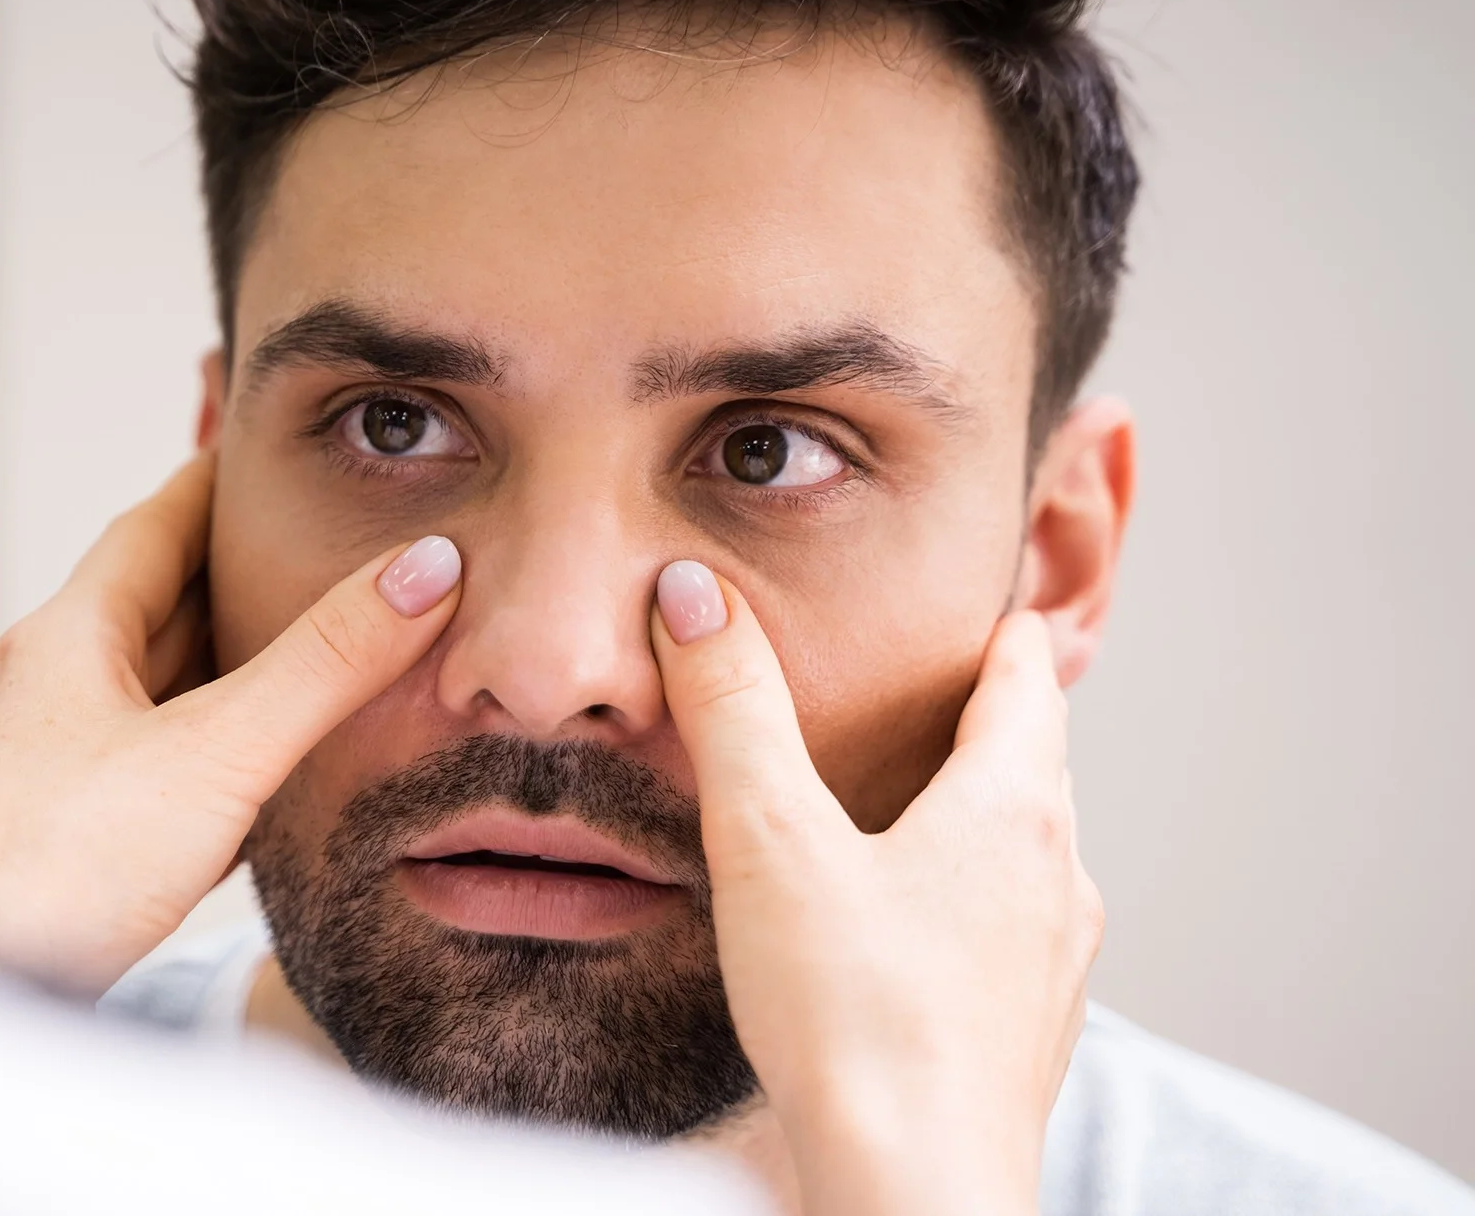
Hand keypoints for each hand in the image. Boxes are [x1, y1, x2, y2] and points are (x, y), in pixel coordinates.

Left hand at [0, 452, 462, 995]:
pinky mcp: (75, 831)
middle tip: (324, 537)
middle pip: (162, 600)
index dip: (217, 480)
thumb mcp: (218, 753)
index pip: (155, 523)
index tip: (270, 446)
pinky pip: (161, 760)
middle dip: (243, 571)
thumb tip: (422, 569)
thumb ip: (324, 664)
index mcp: (71, 636)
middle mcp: (55, 685)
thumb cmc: (59, 870)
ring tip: (317, 639)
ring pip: (163, 685)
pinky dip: (220, 743)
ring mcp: (59, 760)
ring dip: (235, 661)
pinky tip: (265, 766)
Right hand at [650, 561, 1101, 1215]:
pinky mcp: (1029, 1033)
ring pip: (1029, 856)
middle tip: (945, 690)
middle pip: (1034, 766)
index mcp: (1011, 810)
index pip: (1026, 682)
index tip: (985, 605)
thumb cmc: (851, 1017)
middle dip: (990, 722)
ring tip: (920, 806)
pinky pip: (1012, 934)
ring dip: (982, 819)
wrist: (913, 1188)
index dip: (999, 636)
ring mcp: (1053, 963)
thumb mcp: (769, 840)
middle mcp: (1056, 877)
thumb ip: (732, 711)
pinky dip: (972, 902)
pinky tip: (912, 932)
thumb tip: (696, 595)